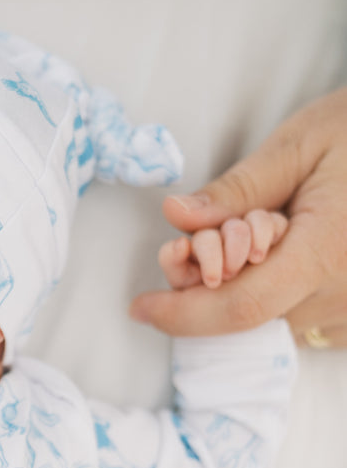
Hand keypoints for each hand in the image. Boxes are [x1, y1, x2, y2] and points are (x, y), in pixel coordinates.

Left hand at [130, 86, 346, 345]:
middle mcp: (344, 295)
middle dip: (206, 289)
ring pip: (275, 322)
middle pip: (250, 317)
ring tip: (259, 235)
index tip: (141, 306)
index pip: (239, 307)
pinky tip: (284, 254)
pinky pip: (305, 321)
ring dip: (244, 289)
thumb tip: (176, 218)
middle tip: (192, 246)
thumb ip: (236, 189)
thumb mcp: (298, 145)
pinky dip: (278, 295)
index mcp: (325, 251)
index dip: (181, 314)